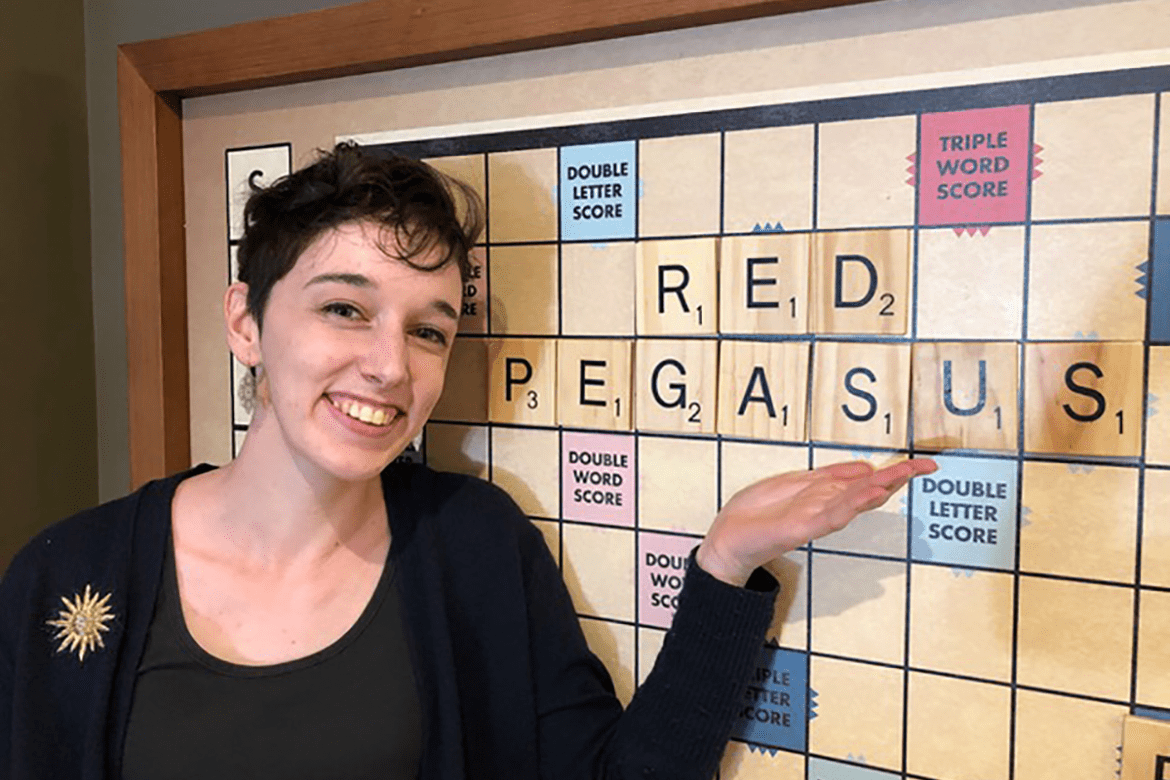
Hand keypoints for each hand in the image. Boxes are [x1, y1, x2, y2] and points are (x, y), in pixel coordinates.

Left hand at [695, 458, 937, 586]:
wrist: (729, 540)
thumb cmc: (757, 514)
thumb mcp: (794, 484)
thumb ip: (830, 477)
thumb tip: (866, 468)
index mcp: (825, 494)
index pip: (866, 479)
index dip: (894, 471)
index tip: (921, 463)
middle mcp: (826, 507)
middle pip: (868, 490)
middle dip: (896, 478)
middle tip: (925, 466)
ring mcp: (815, 518)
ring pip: (854, 501)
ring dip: (878, 489)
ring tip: (902, 477)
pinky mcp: (800, 528)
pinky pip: (829, 514)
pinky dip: (849, 504)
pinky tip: (866, 495)